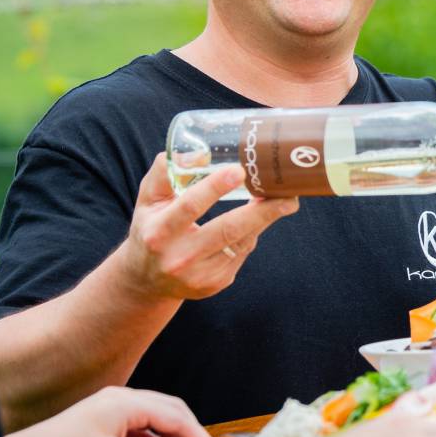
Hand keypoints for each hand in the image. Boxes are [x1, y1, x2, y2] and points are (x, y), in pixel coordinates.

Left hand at [4, 386, 214, 436]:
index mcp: (125, 402)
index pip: (173, 415)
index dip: (194, 433)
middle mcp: (123, 397)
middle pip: (168, 408)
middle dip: (188, 429)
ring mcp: (114, 405)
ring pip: (156, 414)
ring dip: (173, 434)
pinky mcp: (107, 416)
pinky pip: (142, 423)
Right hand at [118, 153, 298, 300]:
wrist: (147, 281)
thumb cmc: (150, 229)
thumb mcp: (148, 201)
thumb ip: (166, 172)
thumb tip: (201, 153)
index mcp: (158, 233)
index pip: (190, 207)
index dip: (215, 188)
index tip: (240, 171)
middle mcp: (179, 257)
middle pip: (228, 230)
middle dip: (262, 211)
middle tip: (288, 195)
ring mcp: (200, 275)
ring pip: (242, 242)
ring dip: (265, 220)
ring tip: (285, 201)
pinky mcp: (216, 283)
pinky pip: (242, 253)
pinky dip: (251, 234)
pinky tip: (257, 221)